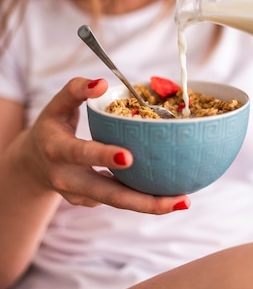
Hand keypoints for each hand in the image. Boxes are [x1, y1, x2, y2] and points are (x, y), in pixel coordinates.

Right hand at [21, 77, 189, 213]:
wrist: (33, 165)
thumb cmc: (52, 127)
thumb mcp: (57, 105)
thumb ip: (77, 89)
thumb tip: (102, 83)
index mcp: (58, 150)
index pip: (81, 154)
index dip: (103, 156)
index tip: (129, 158)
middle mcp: (68, 179)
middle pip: (108, 194)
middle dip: (142, 200)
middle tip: (176, 198)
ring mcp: (80, 196)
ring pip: (118, 202)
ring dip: (150, 204)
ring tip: (183, 201)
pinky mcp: (91, 202)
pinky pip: (119, 199)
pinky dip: (143, 198)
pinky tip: (171, 195)